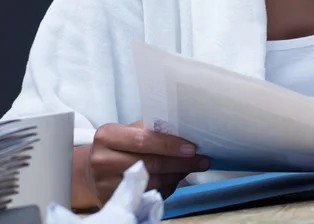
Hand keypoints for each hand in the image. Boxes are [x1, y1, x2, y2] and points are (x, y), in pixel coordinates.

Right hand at [73, 121, 209, 207]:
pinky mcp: (111, 200)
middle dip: (181, 162)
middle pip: (151, 163)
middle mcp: (103, 160)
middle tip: (201, 160)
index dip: (170, 145)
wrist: (93, 169)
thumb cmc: (118, 146)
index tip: (191, 148)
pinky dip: (166, 187)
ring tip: (190, 168)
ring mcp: (105, 183)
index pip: (144, 140)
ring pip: (152, 182)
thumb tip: (185, 134)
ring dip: (177, 176)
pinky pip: (148, 195)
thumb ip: (152, 131)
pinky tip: (174, 179)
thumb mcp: (129, 131)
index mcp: (108, 135)